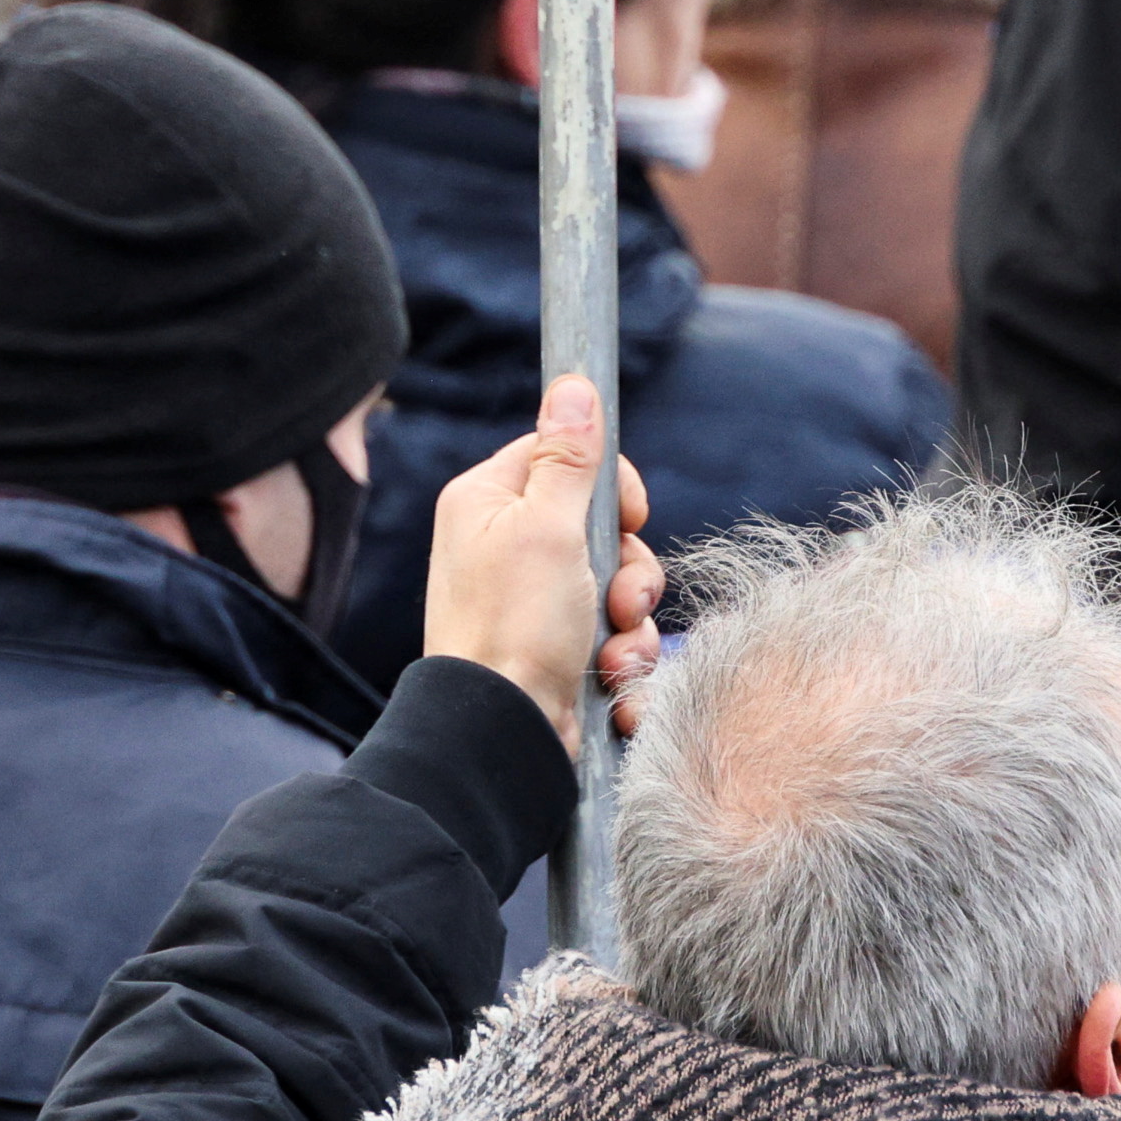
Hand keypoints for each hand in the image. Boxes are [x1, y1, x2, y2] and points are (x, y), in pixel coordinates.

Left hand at [426, 378, 659, 746]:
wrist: (504, 736)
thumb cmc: (515, 627)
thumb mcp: (548, 527)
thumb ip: (569, 458)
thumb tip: (573, 384)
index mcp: (488, 503)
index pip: (563, 456)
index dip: (610, 485)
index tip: (631, 515)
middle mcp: (505, 548)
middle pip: (603, 526)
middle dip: (630, 568)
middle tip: (621, 598)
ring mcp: (530, 603)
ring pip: (617, 585)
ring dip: (632, 621)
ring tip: (613, 653)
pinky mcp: (555, 651)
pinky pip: (614, 636)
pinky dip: (623, 660)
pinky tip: (611, 681)